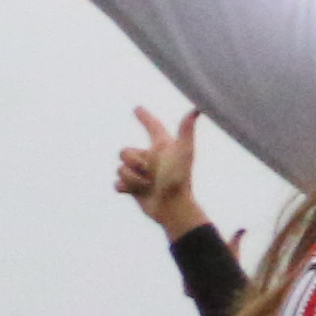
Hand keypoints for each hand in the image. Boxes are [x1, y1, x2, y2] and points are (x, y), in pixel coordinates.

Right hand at [115, 105, 207, 232]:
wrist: (173, 207)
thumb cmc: (180, 178)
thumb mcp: (183, 152)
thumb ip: (186, 130)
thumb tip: (198, 108)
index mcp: (163, 146)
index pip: (153, 126)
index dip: (145, 117)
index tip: (137, 108)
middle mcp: (152, 158)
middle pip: (124, 151)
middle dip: (133, 162)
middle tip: (150, 172)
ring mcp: (142, 173)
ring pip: (120, 169)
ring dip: (132, 178)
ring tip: (149, 184)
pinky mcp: (134, 188)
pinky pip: (117, 183)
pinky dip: (125, 188)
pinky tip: (138, 192)